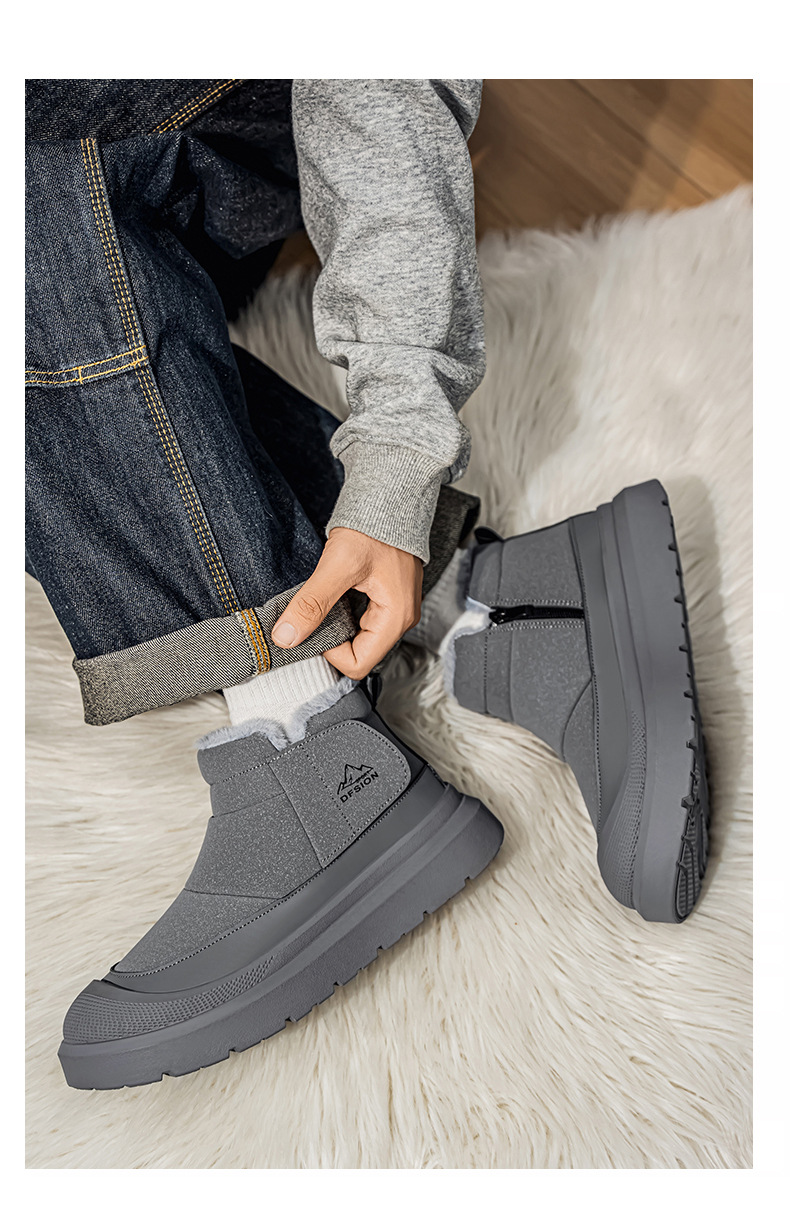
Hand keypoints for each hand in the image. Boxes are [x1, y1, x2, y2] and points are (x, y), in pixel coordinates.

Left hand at [271, 528, 422, 678]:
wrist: (389, 498)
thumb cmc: (372, 528)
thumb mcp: (338, 565)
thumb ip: (312, 604)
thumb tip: (285, 637)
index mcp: (396, 618)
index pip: (359, 663)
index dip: (330, 652)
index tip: (312, 625)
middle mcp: (401, 619)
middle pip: (359, 653)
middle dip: (331, 639)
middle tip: (311, 613)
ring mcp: (395, 610)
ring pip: (358, 637)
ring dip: (335, 626)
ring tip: (323, 600)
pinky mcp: (386, 599)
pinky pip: (361, 621)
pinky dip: (341, 613)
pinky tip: (333, 594)